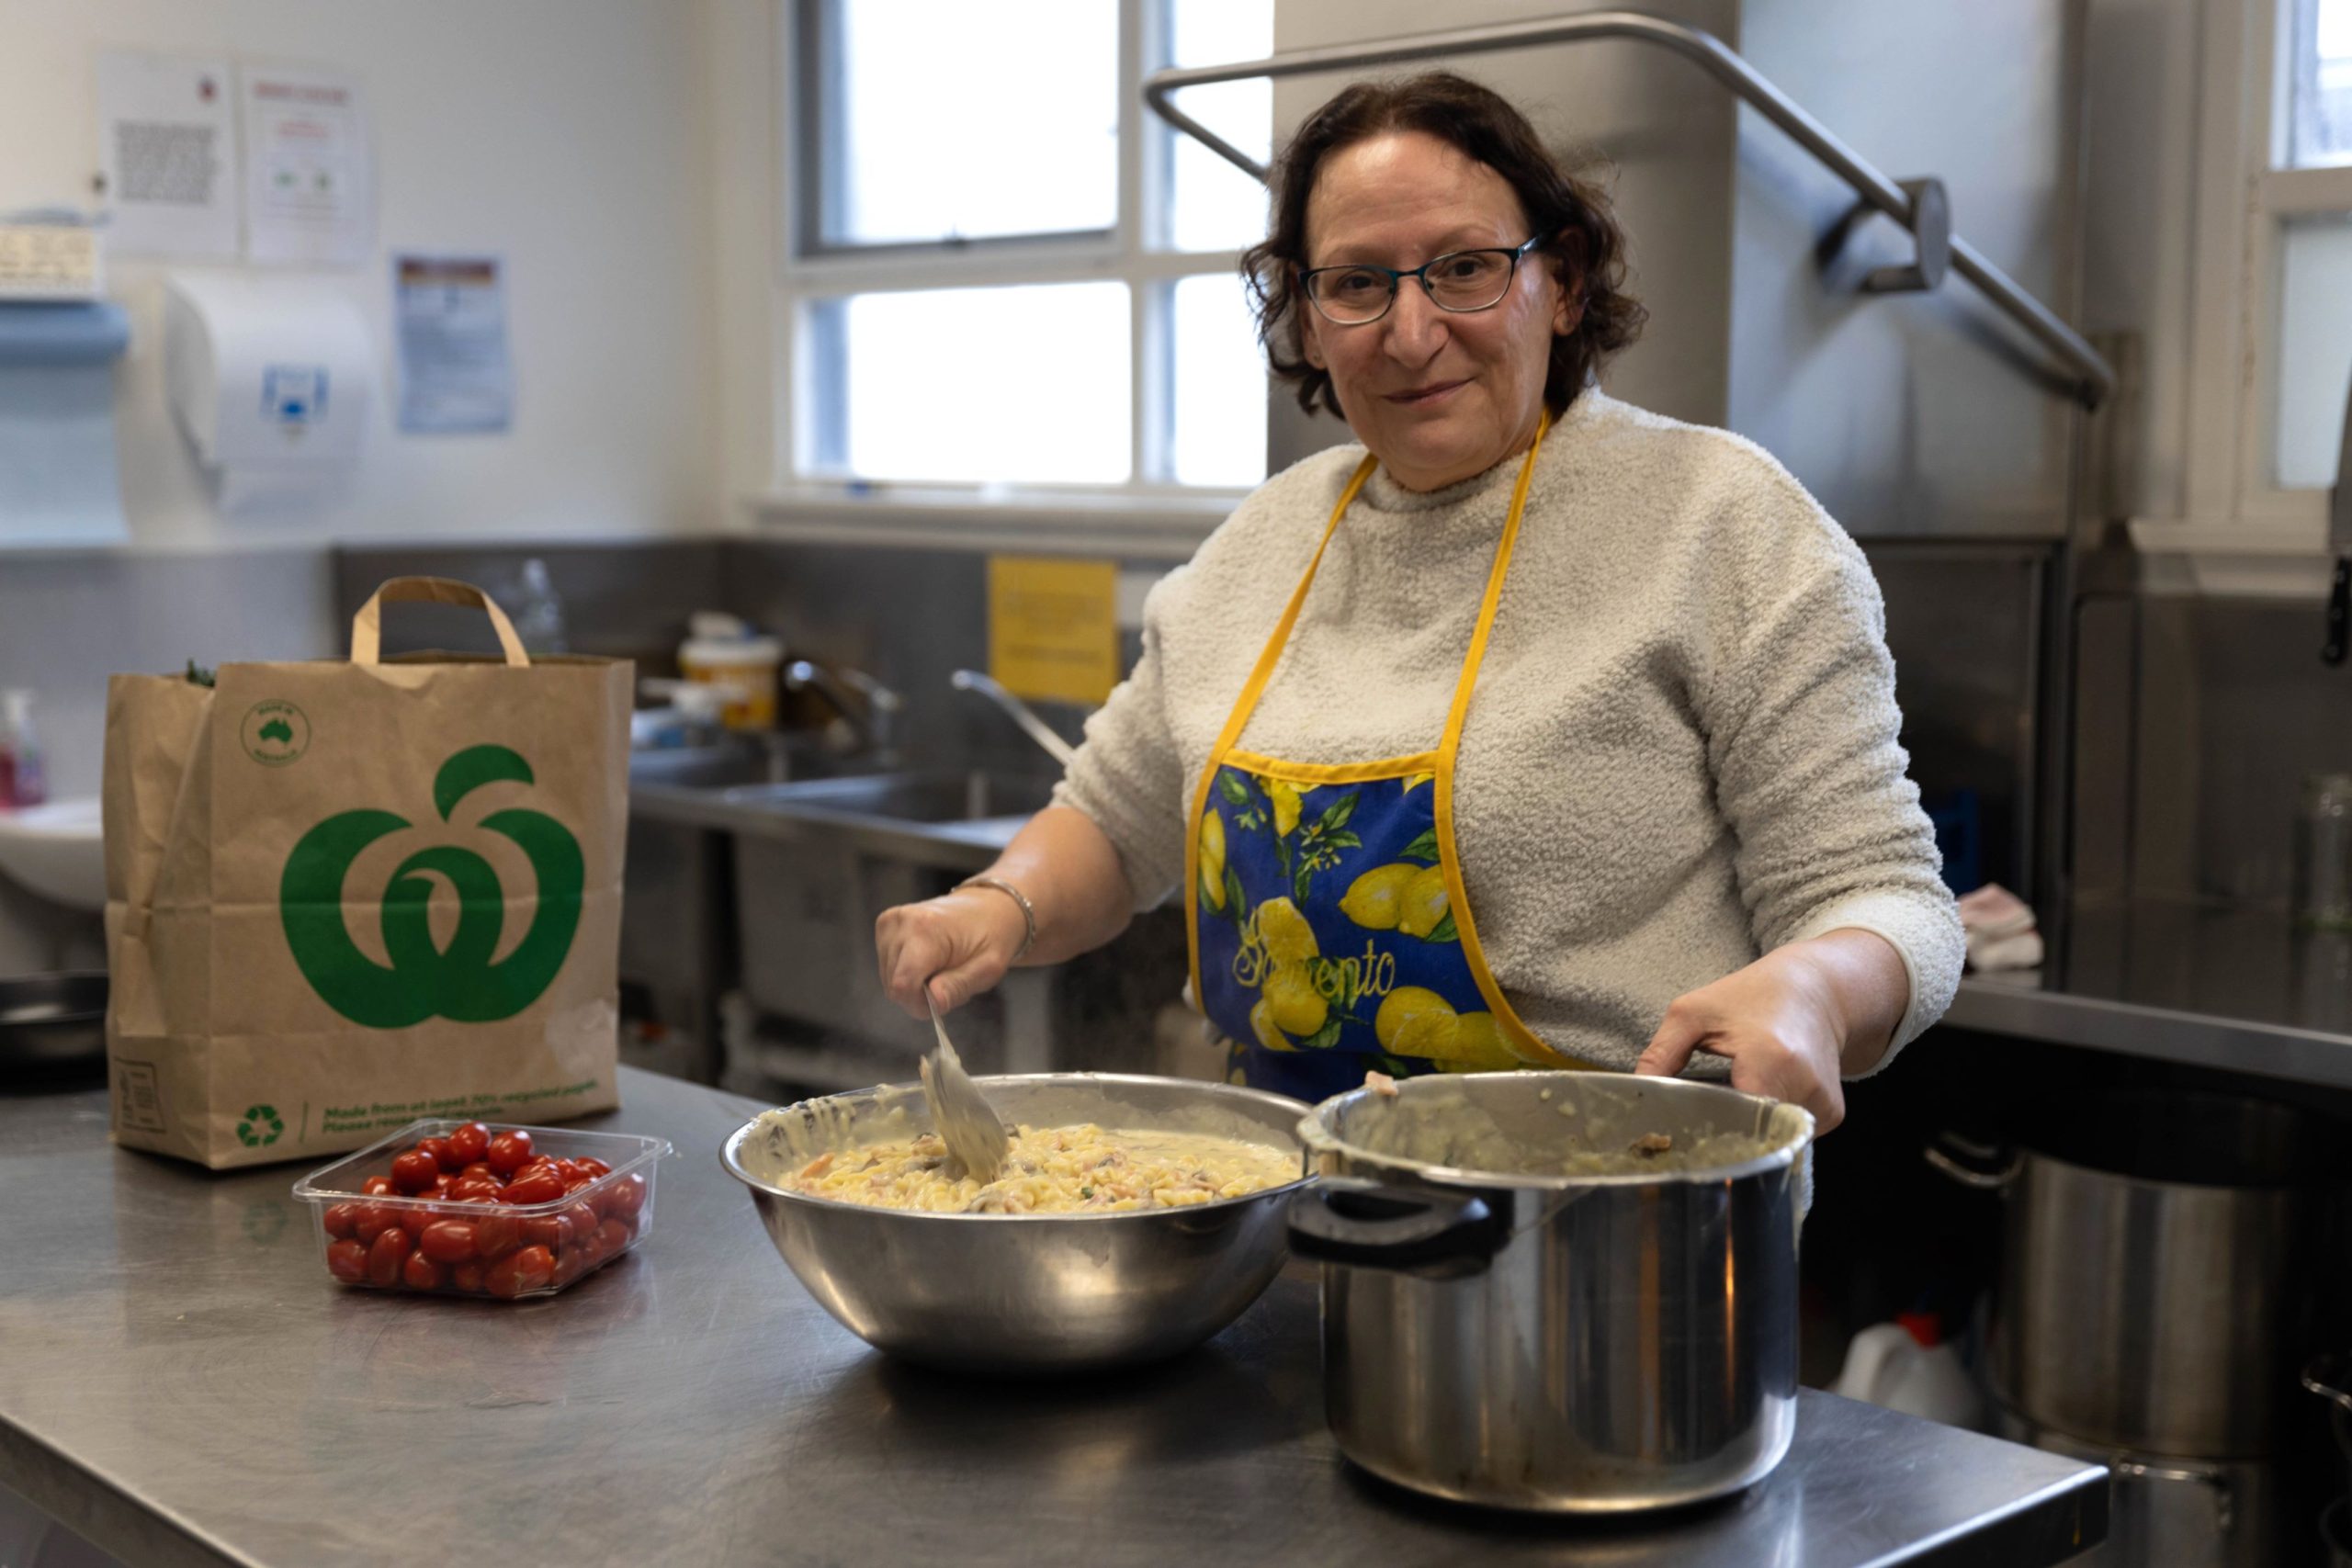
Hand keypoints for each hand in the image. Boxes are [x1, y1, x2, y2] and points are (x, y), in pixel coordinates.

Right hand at [875, 888, 1028, 1018]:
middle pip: (894, 986)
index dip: (919, 1004)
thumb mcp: (988, 968)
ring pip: (889, 980)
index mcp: (924, 929)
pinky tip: (929, 961)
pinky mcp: (885, 926)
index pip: (902, 985)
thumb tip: (934, 1002)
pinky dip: (909, 973)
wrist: (987, 906)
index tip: (943, 1000)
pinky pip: (889, 968)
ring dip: (915, 984)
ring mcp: (889, 922)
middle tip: (950, 979)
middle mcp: (900, 922)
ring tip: (943, 968)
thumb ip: (959, 986)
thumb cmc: (991, 936)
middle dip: (921, 994)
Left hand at [1634, 943, 1852, 1132]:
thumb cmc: (1751, 996)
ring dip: (1747, 1129)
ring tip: (1735, 1098)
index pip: (1737, 1122)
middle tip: (1699, 1120)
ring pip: (1770, 1139)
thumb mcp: (1693, 1013)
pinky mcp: (1832, 1114)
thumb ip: (1660, 1055)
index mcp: (1770, 1059)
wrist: (1817, 989)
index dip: (1707, 1134)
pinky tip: (1762, 1097)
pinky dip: (1769, 1124)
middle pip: (1751, 1136)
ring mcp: (1824, 1104)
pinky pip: (1790, 1134)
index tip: (1682, 1136)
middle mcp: (1805, 1087)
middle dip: (1722, 1135)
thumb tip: (1635, 1095)